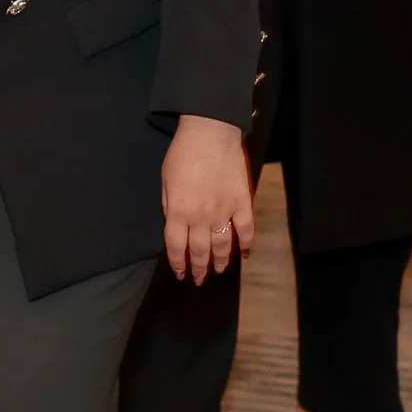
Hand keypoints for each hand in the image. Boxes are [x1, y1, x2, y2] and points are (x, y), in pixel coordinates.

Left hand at [161, 115, 253, 285]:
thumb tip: (175, 223)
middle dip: (199, 268)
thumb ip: (169, 205)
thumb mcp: (165, 179)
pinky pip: (246, 229)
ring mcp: (224, 211)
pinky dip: (246, 243)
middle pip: (200, 250)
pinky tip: (245, 254)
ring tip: (218, 270)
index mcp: (178, 211)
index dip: (178, 263)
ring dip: (220, 261)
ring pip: (223, 245)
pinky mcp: (243, 202)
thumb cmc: (182, 152)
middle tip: (199, 279)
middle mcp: (201, 217)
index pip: (176, 246)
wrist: (210, 131)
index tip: (180, 273)